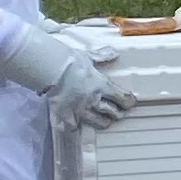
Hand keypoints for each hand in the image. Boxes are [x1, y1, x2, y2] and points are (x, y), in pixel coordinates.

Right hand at [0, 19, 132, 122]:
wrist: (50, 69)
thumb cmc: (69, 61)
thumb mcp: (88, 56)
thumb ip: (102, 56)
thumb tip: (114, 53)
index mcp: (101, 85)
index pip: (122, 98)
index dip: (128, 102)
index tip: (130, 102)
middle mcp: (94, 99)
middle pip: (113, 112)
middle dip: (118, 113)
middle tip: (119, 112)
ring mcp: (80, 109)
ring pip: (98, 122)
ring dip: (103, 122)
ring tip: (105, 121)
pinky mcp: (66, 114)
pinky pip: (73, 126)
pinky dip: (75, 126)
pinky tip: (76, 125)